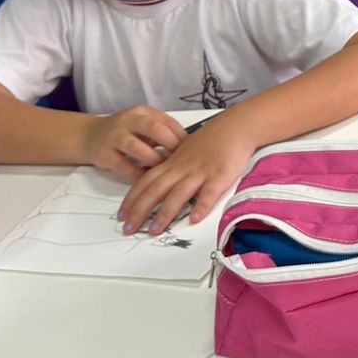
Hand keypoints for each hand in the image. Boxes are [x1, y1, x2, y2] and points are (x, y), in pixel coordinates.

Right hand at [82, 107, 185, 183]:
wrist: (89, 135)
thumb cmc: (125, 133)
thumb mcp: (143, 126)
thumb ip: (162, 133)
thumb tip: (189, 148)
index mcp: (142, 113)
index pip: (167, 121)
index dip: (181, 136)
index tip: (192, 150)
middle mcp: (128, 121)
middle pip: (154, 129)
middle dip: (171, 145)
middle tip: (181, 161)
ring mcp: (114, 136)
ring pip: (136, 147)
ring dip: (154, 160)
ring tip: (164, 170)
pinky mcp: (104, 154)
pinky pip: (123, 166)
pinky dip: (138, 174)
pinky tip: (148, 180)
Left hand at [115, 117, 253, 234]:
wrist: (235, 126)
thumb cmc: (212, 139)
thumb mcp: (186, 150)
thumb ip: (173, 166)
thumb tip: (161, 182)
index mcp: (173, 162)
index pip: (146, 182)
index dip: (132, 200)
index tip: (122, 216)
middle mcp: (182, 168)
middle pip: (156, 190)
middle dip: (139, 211)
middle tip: (128, 229)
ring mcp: (200, 172)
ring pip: (178, 194)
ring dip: (165, 213)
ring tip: (154, 230)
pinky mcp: (219, 176)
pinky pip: (209, 193)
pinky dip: (201, 206)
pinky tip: (194, 219)